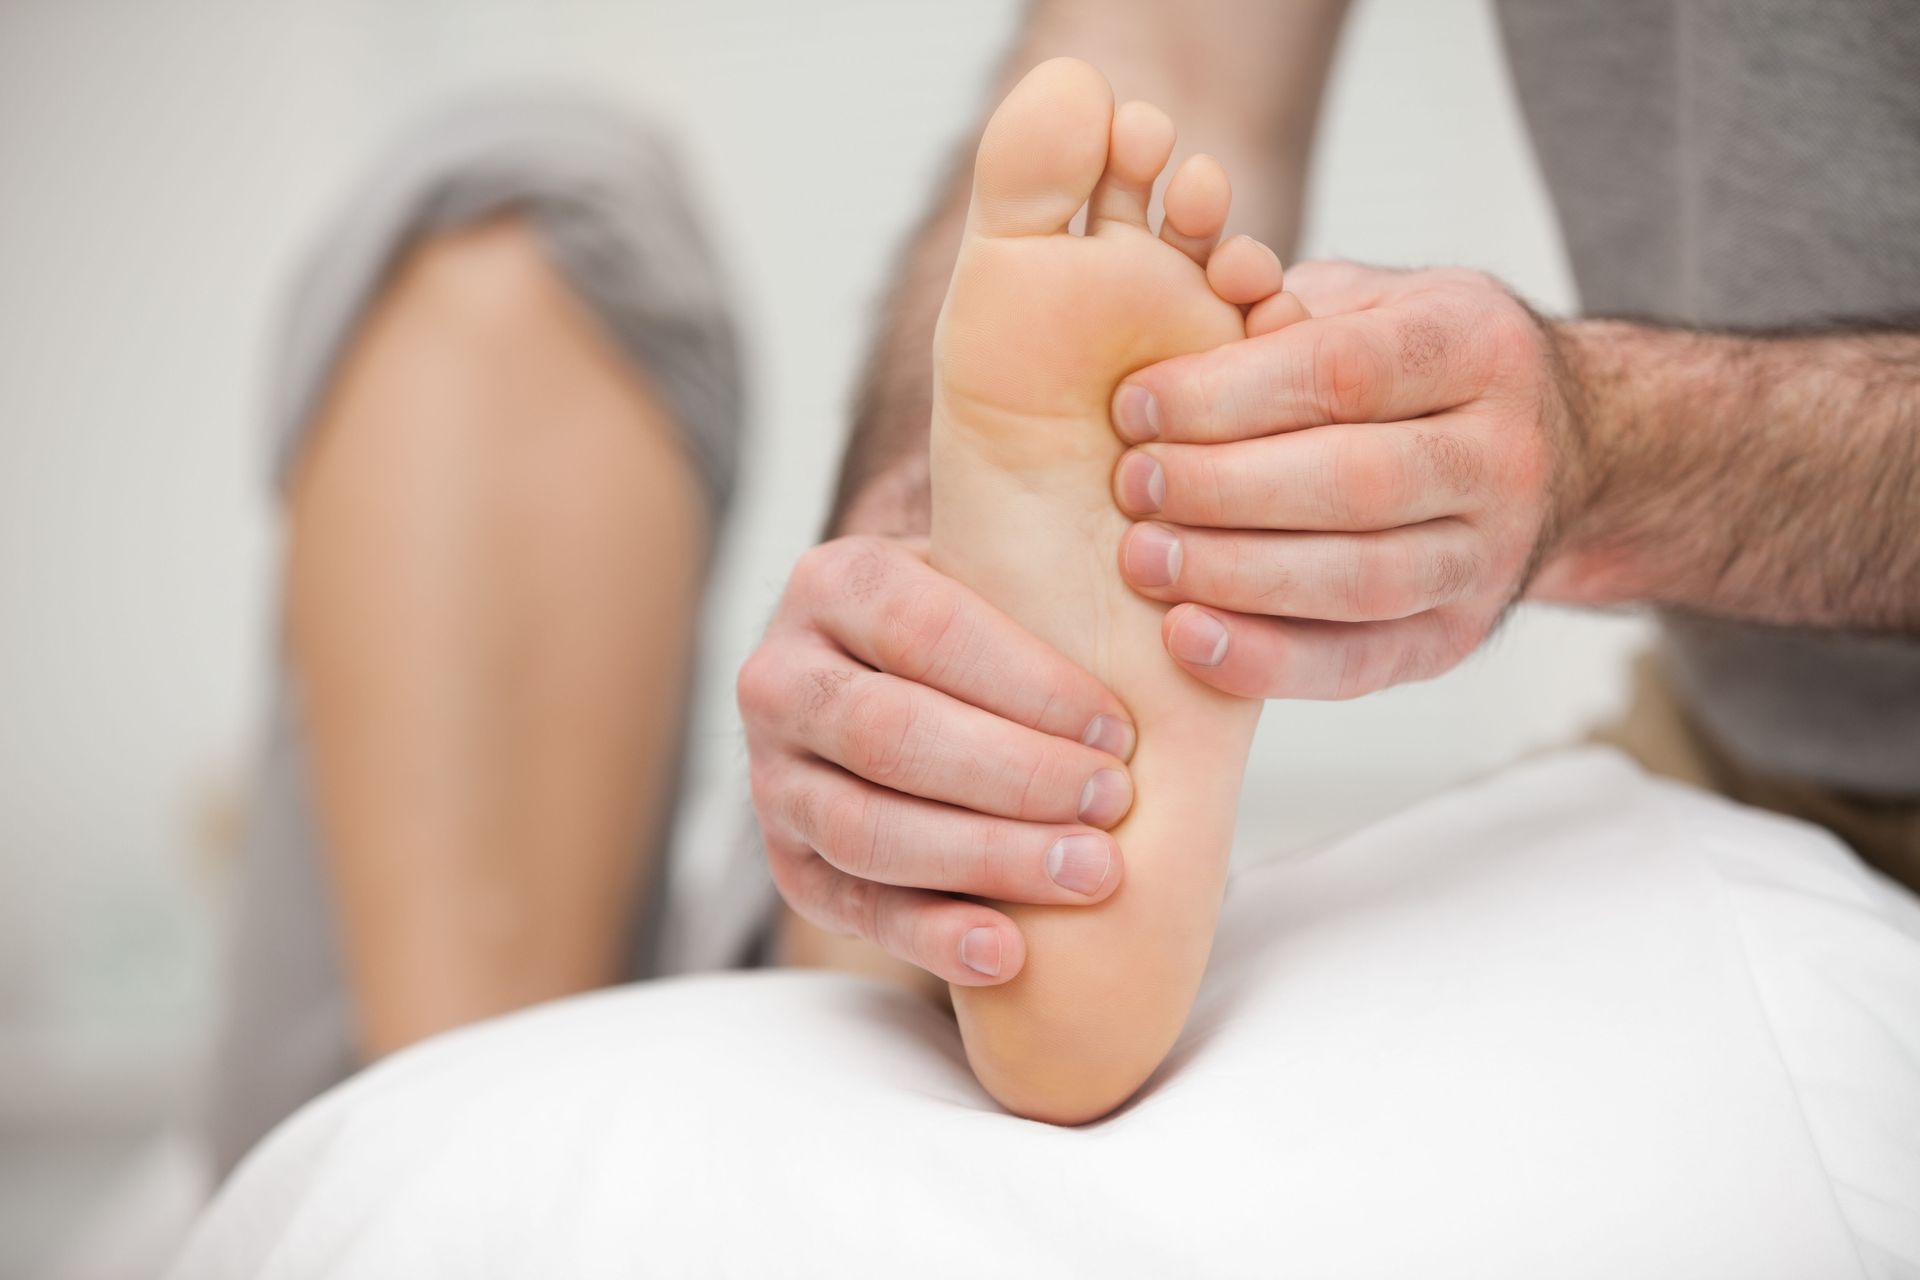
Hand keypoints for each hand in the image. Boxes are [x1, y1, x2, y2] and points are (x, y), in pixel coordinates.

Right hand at [738, 535, 1135, 985]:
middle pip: (889, 733)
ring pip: (864, 829)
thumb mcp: (987, 576)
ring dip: (986, 858)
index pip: (922, 629)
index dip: (1026, 683)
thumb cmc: (971, 633)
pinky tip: (1008, 951)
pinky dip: (931, 936)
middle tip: (1113, 801)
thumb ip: (1040, 581)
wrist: (884, 679)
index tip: (1118, 727)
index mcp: (831, 584)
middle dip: (1014, 775)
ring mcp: (773, 778)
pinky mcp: (789, 862)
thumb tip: (1176, 608)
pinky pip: (852, 908)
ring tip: (1088, 875)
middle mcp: (781, 678)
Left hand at [1107, 261, 1582, 698]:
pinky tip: (1185, 637)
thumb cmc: (1402, 363)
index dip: (1226, 393)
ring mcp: (1490, 556)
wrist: (1541, 446)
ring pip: (1362, 580)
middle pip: (1356, 481)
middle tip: (1131, 485)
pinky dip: (1267, 661)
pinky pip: (1360, 662)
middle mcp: (1501, 455)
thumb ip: (1280, 310)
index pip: (1343, 372)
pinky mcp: (1457, 637)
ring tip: (1145, 560)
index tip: (1134, 405)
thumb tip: (1178, 310)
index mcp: (1475, 346)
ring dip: (1239, 577)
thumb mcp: (1361, 301)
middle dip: (1225, 488)